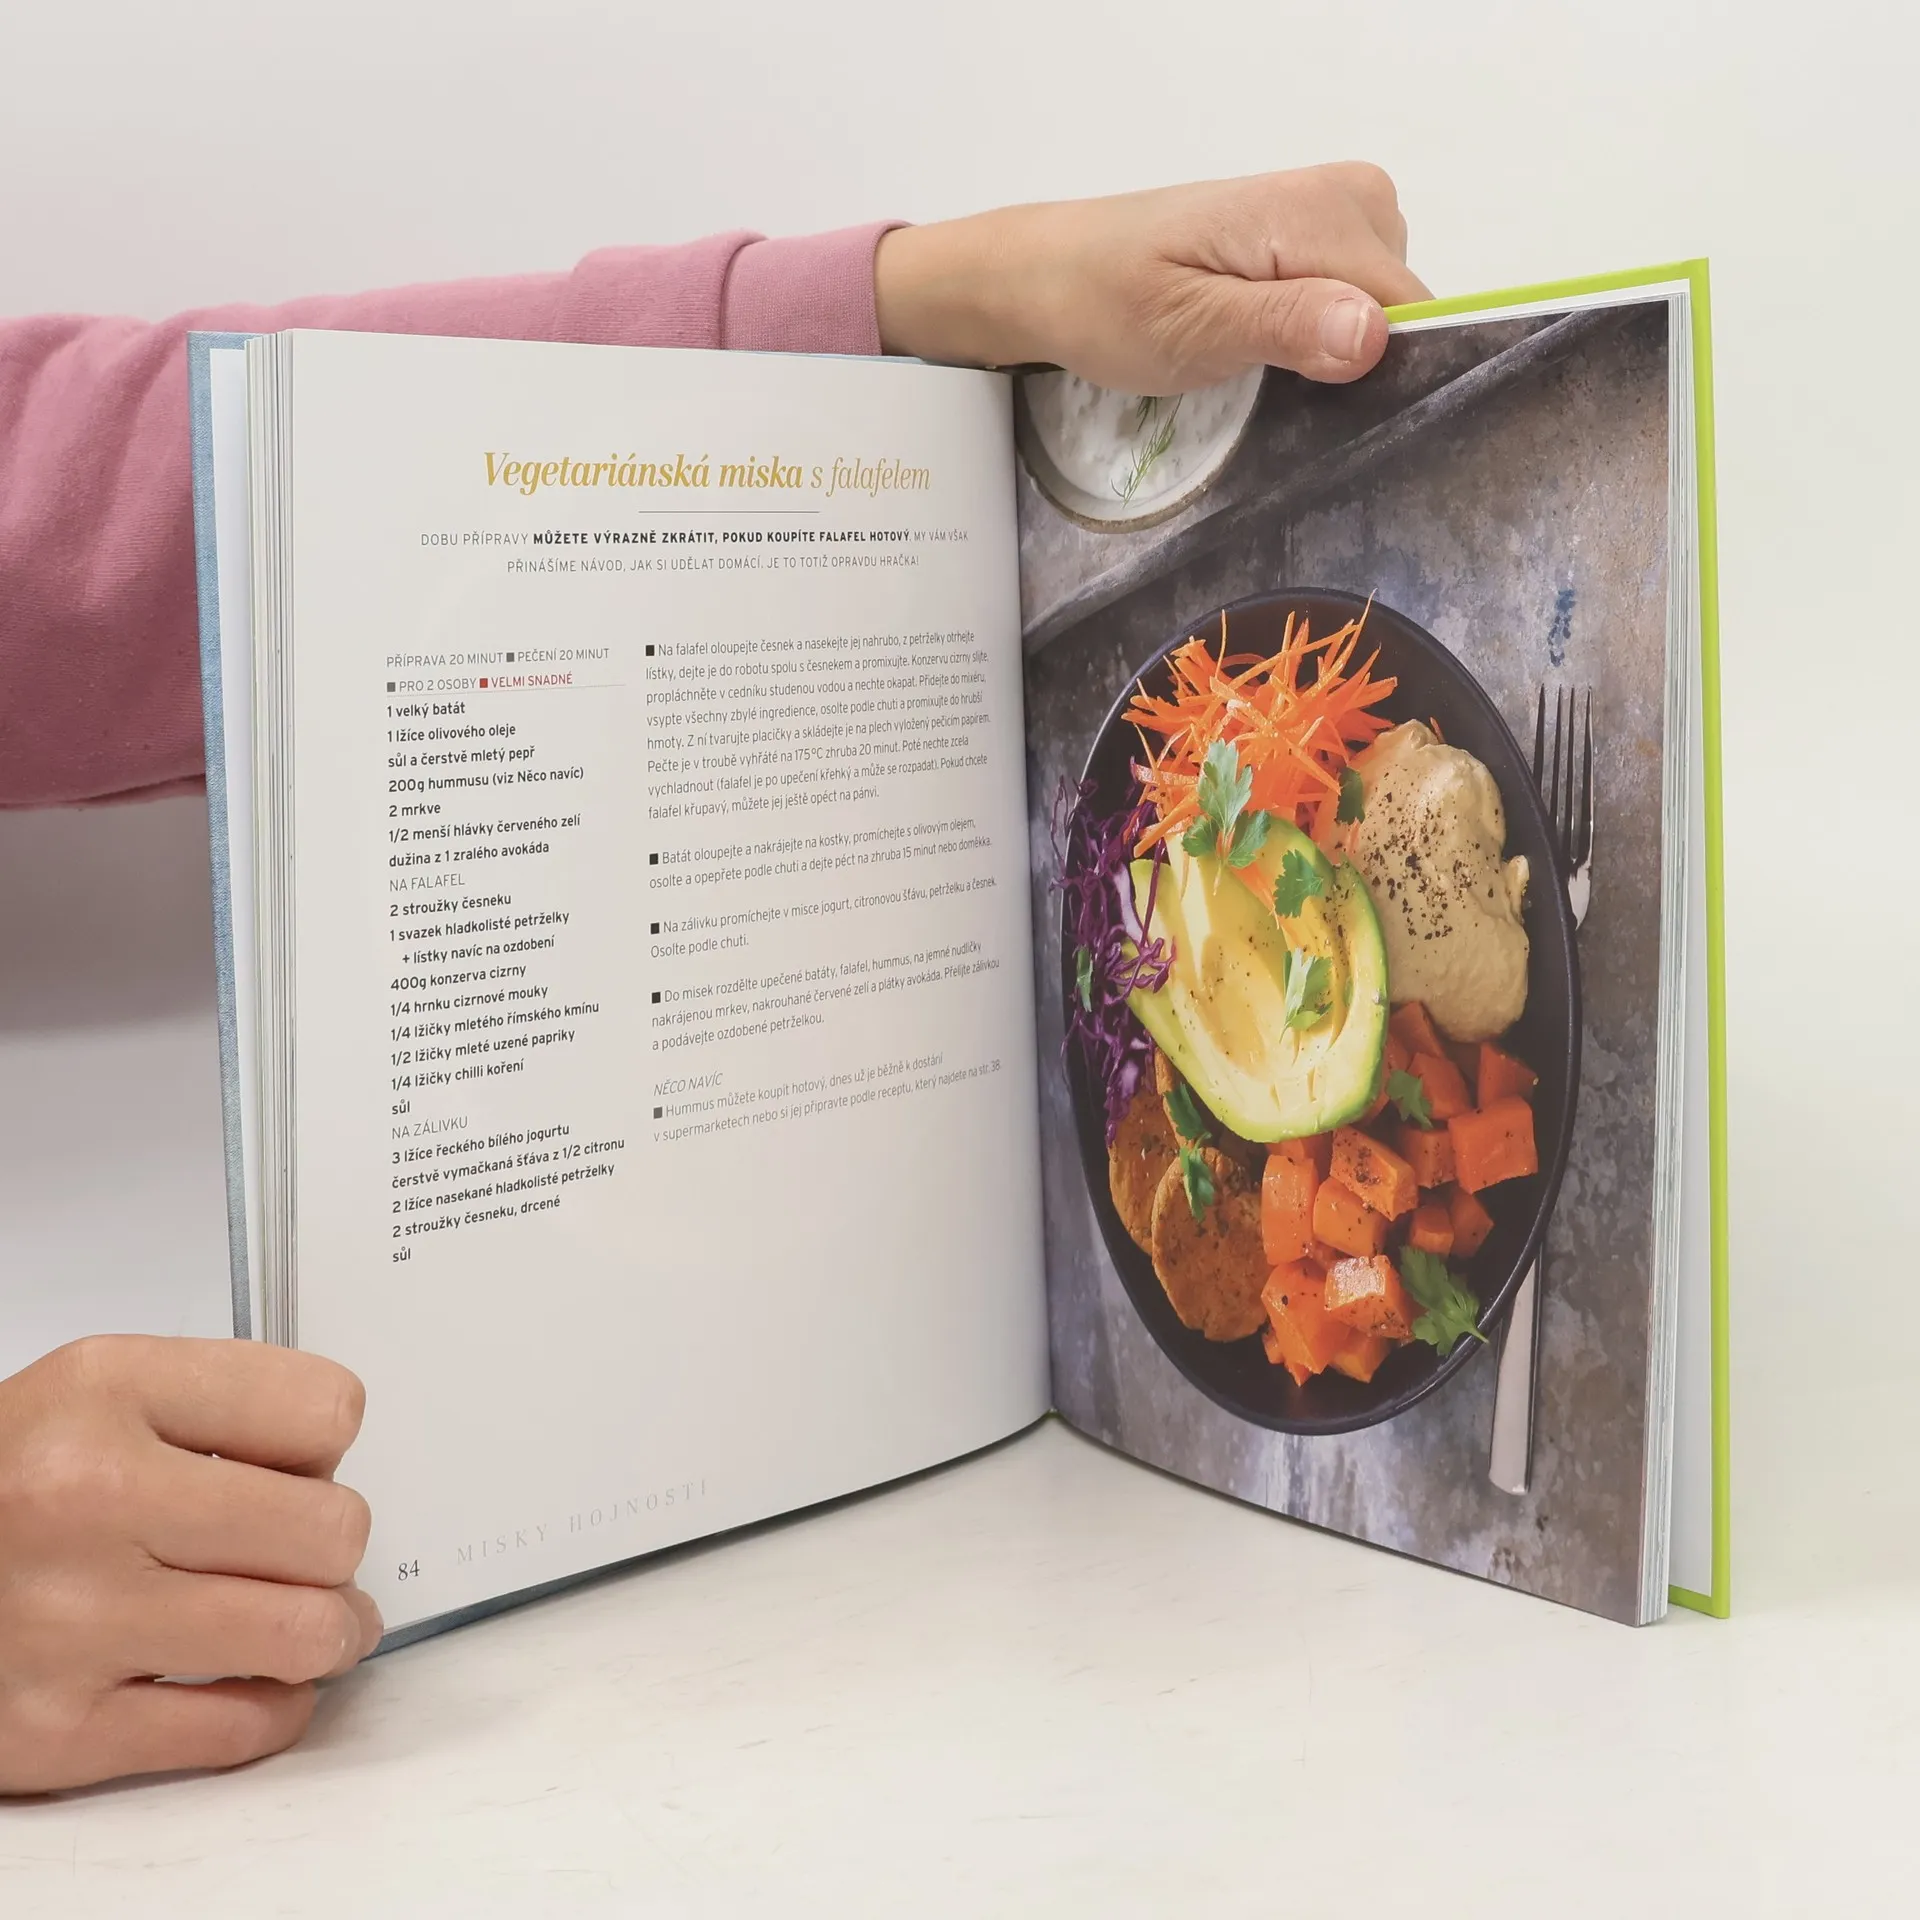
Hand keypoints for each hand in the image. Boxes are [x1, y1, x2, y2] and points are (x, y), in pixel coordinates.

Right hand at [0, 1337, 381, 1793]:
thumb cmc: (1, 1484)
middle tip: (313, 1554)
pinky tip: (260, 1682)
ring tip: (320, 1621)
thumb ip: (219, 1410)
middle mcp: (88, 1498)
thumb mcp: (94, 1393)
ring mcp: (73, 1621)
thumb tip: (331, 1471)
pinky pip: (238, 1729)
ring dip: (331, 1632)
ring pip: (304, 1633)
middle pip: (329, 1529)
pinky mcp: (56, 1731)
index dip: (326, 1445)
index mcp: (106, 1395)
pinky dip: (275, 1708)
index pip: (322, 1412)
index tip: (306, 1466)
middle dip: (336, 1547)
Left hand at [875, 163, 1430, 391]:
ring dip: (1334, 352)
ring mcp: (1335, 211)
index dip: (1383, 374)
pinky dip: (1323, 334)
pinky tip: (1271, 353)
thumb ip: (1285, 326)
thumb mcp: (1191, 327)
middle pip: (1404, 310)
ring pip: (1384, 310)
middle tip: (1273, 393)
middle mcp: (1348, 196)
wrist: (1054, 273)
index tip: (1326, 413)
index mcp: (1321, 212)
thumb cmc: (1109, 302)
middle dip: (1356, 364)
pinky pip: (1357, 297)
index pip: (1411, 311)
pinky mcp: (1318, 235)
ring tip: (1260, 368)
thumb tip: (1374, 333)